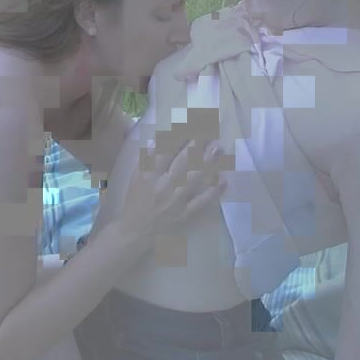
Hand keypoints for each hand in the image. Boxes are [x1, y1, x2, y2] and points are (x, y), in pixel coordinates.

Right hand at [112, 135, 226, 248]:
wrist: (135, 232)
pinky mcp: (185, 214)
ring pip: (194, 178)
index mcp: (148, 175)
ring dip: (208, 163)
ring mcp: (175, 200)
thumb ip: (147, 158)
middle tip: (211, 133)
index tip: (191, 127)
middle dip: (198, 145)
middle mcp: (163, 185)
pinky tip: (224, 181)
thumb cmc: (135, 202)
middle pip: (183, 161)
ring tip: (219, 149)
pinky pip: (202, 201)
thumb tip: (160, 138)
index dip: (180, 137)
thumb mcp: (135, 177)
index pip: (166, 151)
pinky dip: (213, 192)